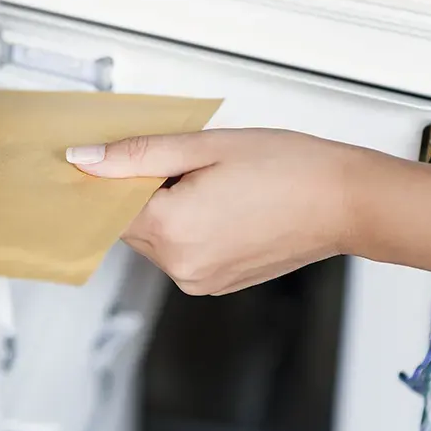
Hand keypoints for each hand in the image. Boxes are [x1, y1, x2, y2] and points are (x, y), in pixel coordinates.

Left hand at [65, 128, 389, 294]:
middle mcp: (182, 266)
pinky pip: (183, 252)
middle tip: (186, 161)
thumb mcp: (204, 147)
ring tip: (213, 181)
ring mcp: (201, 280)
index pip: (108, 205)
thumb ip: (137, 155)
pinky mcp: (219, 284)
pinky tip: (223, 202)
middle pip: (131, 224)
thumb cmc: (290, 170)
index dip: (112, 175)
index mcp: (172, 230)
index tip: (121, 156)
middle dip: (146, 191)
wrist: (345, 201)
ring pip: (157, 239)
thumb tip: (86, 161)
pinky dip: (190, 227)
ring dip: (168, 209)